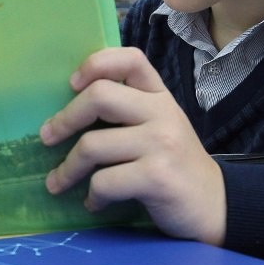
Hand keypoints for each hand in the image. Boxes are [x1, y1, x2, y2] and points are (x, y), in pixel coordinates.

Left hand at [40, 47, 226, 245]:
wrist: (216, 207)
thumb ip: (127, 111)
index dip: (95, 64)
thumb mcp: (158, 127)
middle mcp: (162, 113)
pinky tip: (94, 203)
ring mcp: (162, 144)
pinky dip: (92, 196)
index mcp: (159, 96)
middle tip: (47, 138)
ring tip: (58, 183)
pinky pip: (104, 181)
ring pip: (92, 145)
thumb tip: (67, 110)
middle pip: (99, 96)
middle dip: (64, 120)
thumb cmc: (174, 166)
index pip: (129, 58)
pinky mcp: (157, 177)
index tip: (71, 85)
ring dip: (67, 169)